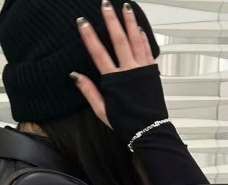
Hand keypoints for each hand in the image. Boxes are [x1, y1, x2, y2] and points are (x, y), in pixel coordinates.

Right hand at [71, 1, 155, 128]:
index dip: (90, 37)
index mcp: (114, 80)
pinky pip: (147, 50)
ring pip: (135, 40)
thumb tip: (75, 75)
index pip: (99, 53)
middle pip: (119, 40)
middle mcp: (129, 71)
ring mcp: (142, 69)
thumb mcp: (102, 110)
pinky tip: (138, 29)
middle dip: (111, 21)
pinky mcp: (152, 71)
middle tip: (106, 4)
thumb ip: (89, 91)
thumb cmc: (125, 122)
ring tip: (126, 7)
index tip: (82, 22)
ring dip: (130, 22)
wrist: (148, 129)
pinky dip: (142, 38)